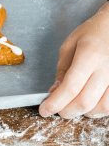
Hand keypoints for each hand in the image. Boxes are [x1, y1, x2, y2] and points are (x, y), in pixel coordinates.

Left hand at [39, 3, 108, 118]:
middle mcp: (107, 69)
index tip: (44, 110)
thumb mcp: (70, 45)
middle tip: (57, 110)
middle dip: (66, 111)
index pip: (70, 87)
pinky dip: (99, 109)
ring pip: (102, 108)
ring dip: (84, 112)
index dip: (55, 103)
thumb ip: (62, 69)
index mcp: (89, 56)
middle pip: (85, 102)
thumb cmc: (93, 32)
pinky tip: (90, 103)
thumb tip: (54, 92)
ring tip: (73, 105)